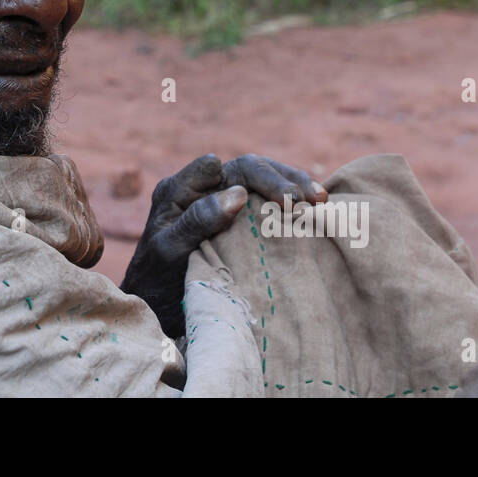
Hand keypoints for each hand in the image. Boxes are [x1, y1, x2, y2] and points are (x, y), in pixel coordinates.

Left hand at [119, 153, 325, 336]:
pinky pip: (266, 204)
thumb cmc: (157, 280)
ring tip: (320, 200)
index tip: (283, 200)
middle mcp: (201, 190)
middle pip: (247, 170)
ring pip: (261, 183)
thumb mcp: (171, 249)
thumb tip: (238, 194)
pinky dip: (290, 205)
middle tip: (311, 199)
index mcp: (180, 189)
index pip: (220, 168)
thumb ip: (198, 220)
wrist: (157, 308)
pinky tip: (314, 211)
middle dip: (281, 180)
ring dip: (292, 186)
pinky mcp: (238, 222)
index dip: (254, 177)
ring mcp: (221, 204)